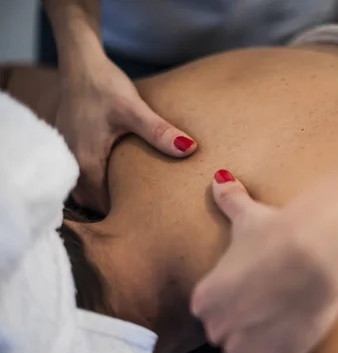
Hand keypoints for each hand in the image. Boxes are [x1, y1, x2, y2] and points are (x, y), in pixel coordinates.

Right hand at [56, 56, 196, 211]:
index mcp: (87, 161)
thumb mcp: (135, 109)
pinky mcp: (71, 145)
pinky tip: (116, 178)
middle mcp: (73, 162)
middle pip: (90, 200)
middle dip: (112, 210)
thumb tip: (189, 149)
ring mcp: (68, 154)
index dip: (121, 215)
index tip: (145, 223)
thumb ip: (159, 132)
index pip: (101, 203)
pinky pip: (81, 175)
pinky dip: (95, 182)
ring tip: (130, 201)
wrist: (81, 65)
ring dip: (102, 196)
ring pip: (83, 189)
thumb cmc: (105, 86)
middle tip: (141, 217)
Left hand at [191, 127, 337, 352]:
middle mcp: (215, 327)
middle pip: (223, 338)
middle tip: (266, 316)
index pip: (211, 313)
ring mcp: (240, 349)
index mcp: (205, 296)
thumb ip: (229, 201)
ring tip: (271, 341)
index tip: (249, 301)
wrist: (315, 251)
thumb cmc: (279, 232)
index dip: (232, 309)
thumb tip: (219, 179)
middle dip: (240, 330)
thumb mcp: (248, 217)